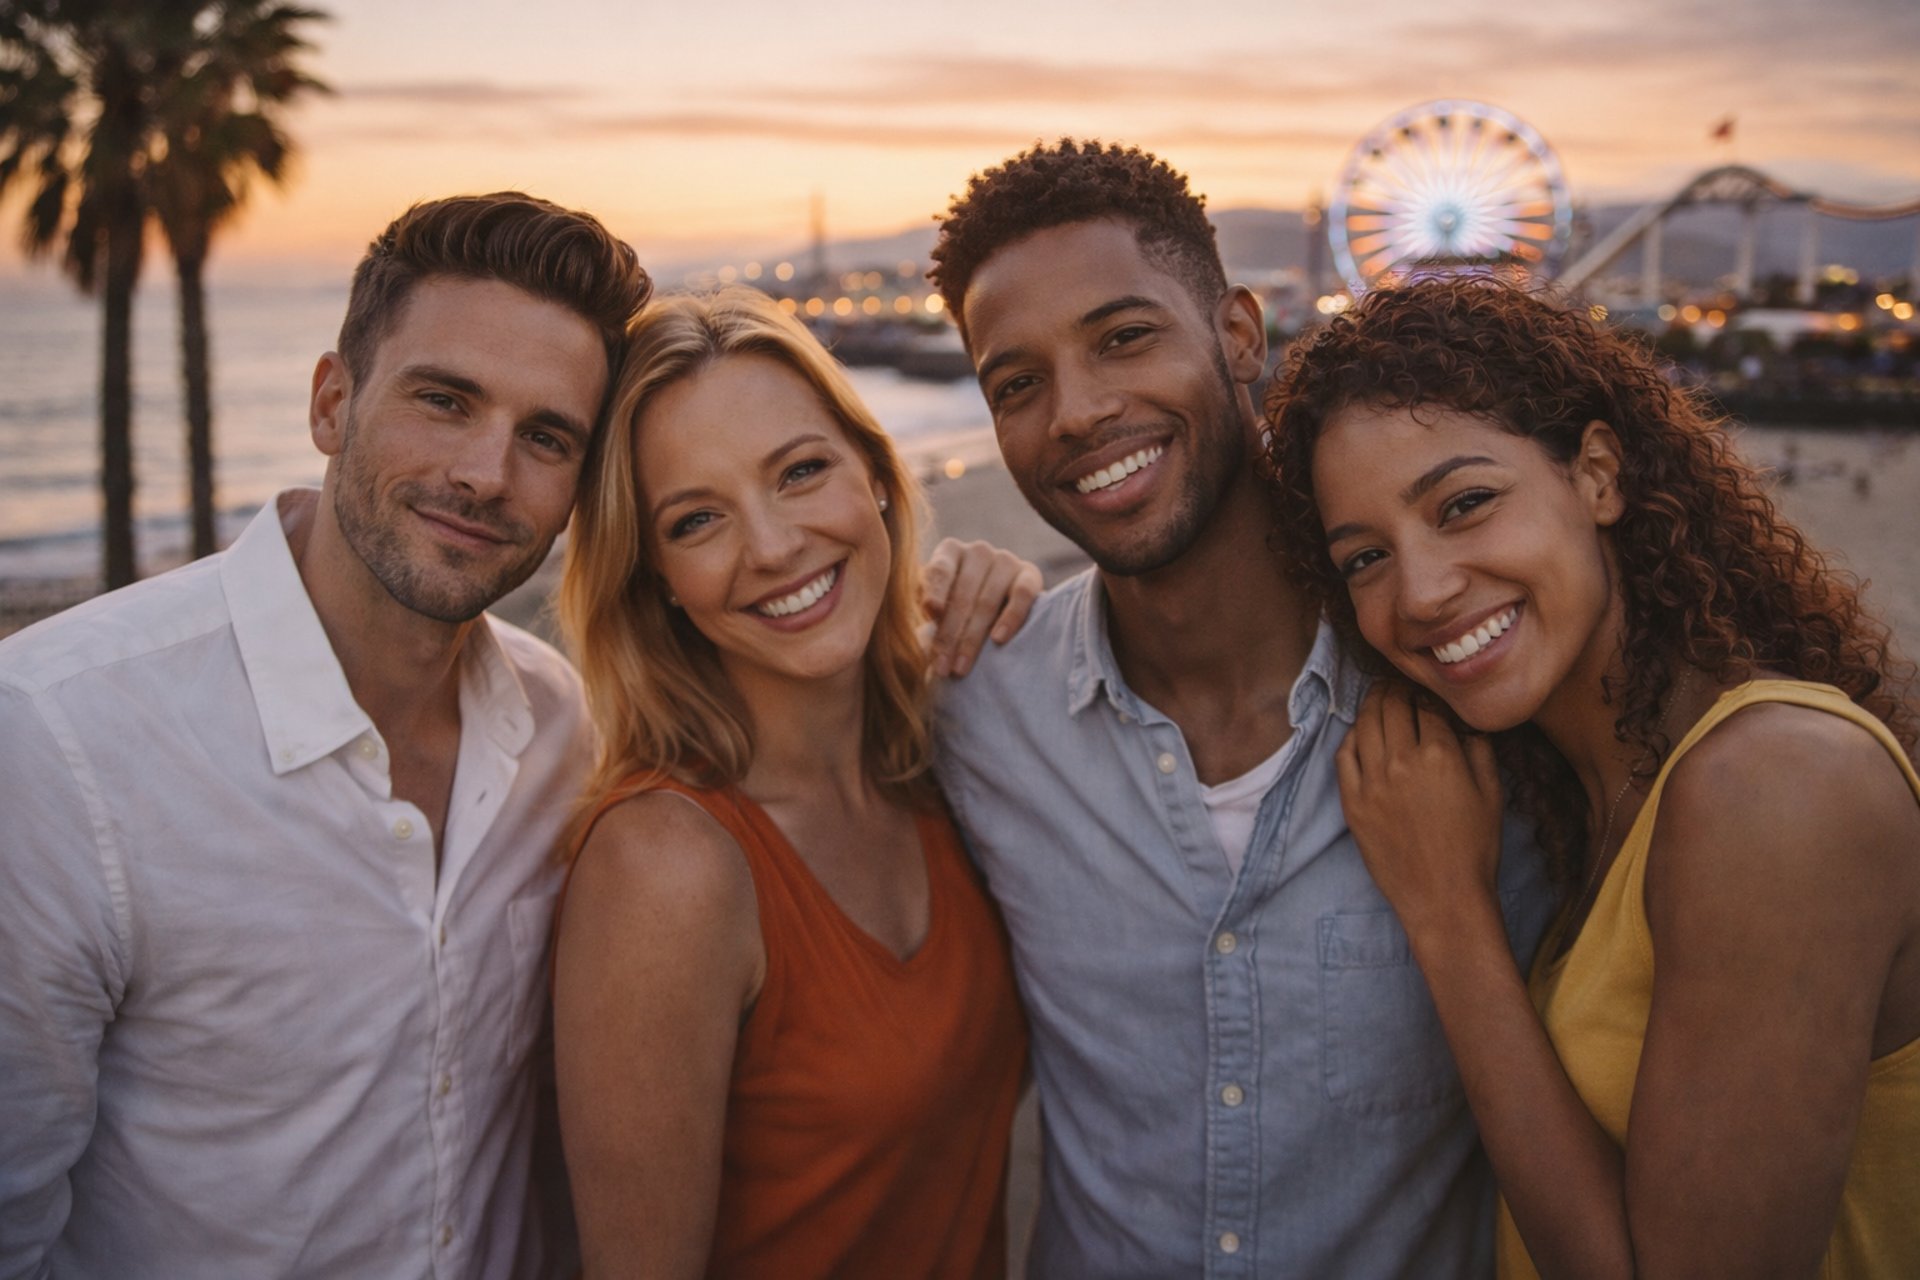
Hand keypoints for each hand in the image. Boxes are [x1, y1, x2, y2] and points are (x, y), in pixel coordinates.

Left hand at [921, 538, 1041, 676]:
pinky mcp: (1030, 574)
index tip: (930, 614)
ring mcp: (1005, 560)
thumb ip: (931, 612)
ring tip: (961, 666)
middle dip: (950, 634)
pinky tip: (998, 639)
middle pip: (962, 594)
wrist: (1000, 608)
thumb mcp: (939, 608)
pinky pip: (1021, 595)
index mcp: (949, 552)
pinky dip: (1010, 618)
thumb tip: (929, 616)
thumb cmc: (957, 609)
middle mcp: (977, 551)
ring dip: (972, 638)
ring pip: (987, 601)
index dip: (935, 593)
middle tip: (941, 667)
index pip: (940, 571)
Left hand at [1336, 683, 1504, 938]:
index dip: (1428, 696)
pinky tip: (1359, 734)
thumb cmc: (1475, 848)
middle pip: (1392, 707)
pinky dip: (1351, 737)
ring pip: (1364, 724)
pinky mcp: (1352, 802)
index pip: (1428, 706)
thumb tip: (1465, 726)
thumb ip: (1480, 751)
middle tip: (1397, 687)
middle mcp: (1402, 761)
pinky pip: (1344, 755)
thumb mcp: (1492, 794)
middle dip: (1396, 691)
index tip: (1427, 694)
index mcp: (1441, 754)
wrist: (1443, 896)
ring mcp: (1373, 781)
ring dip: (1372, 705)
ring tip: (1378, 699)